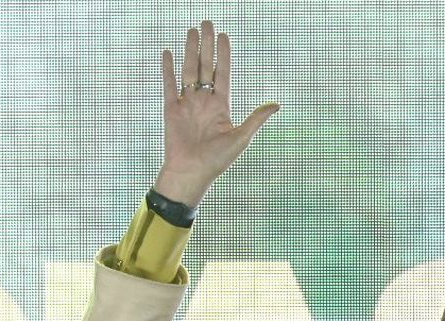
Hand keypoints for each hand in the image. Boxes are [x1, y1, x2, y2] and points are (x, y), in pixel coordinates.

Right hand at [152, 21, 278, 206]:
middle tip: (207, 23)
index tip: (224, 36)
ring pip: (188, 70)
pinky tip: (169, 53)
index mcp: (221, 106)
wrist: (191, 173)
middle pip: (205, 66)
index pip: (223, 73)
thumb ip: (256, 119)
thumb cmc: (218, 160)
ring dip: (189, 50)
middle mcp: (204, 101)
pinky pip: (169, 84)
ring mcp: (187, 103)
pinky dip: (168, 69)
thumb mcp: (241, 138)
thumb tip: (277, 105)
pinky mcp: (171, 108)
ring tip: (192, 31)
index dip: (223, 54)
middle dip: (206, 45)